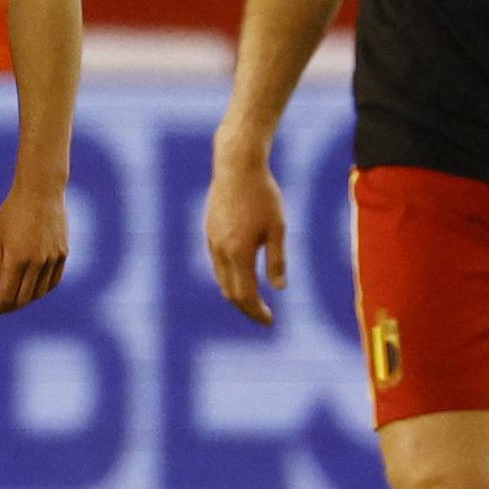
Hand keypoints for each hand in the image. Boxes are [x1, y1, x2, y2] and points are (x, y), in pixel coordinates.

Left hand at [0, 182, 67, 315]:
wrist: (41, 191)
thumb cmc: (13, 211)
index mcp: (16, 257)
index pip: (6, 295)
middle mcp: (36, 262)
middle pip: (23, 298)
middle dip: (9, 307)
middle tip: (0, 307)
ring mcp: (52, 259)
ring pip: (40, 293)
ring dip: (26, 300)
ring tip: (15, 299)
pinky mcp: (63, 254)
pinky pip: (53, 281)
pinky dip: (42, 290)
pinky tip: (34, 289)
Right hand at [203, 153, 287, 324]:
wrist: (236, 166)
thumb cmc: (263, 195)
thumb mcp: (278, 227)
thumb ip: (277, 260)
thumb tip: (279, 288)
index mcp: (239, 252)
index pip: (245, 295)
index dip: (257, 312)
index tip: (270, 322)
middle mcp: (221, 250)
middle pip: (230, 291)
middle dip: (246, 307)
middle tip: (263, 315)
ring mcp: (212, 239)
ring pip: (220, 278)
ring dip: (236, 293)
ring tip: (253, 298)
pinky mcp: (209, 230)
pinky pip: (216, 262)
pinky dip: (228, 276)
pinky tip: (240, 273)